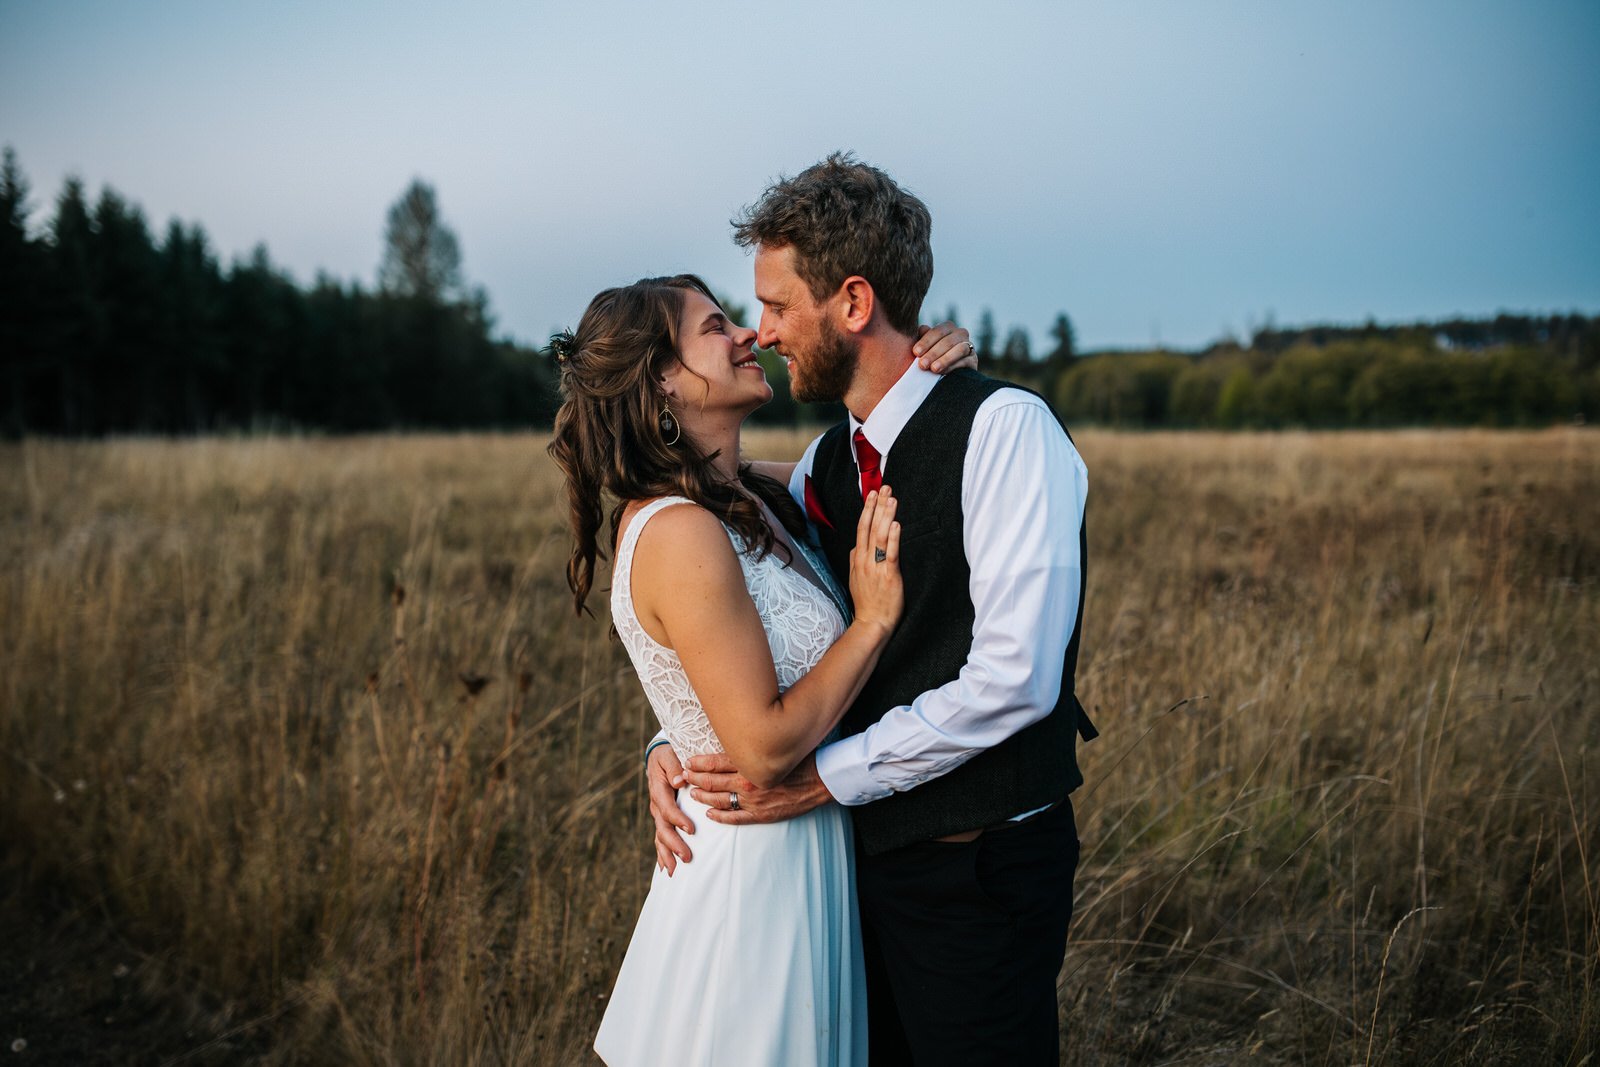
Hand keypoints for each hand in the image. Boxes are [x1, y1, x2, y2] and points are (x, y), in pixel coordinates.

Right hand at [647, 743, 694, 873]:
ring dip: (666, 854)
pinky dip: (662, 854)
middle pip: (663, 828)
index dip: (678, 819)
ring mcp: (658, 813)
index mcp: (659, 789)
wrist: (658, 755)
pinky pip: (660, 838)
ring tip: (674, 872)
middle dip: (674, 844)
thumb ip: (674, 766)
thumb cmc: (668, 753)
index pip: (667, 808)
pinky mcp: (662, 818)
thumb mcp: (669, 754)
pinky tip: (666, 869)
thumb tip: (680, 780)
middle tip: (687, 857)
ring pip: (660, 837)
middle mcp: (656, 804)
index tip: (691, 829)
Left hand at [684, 752, 833, 824]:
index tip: (688, 761)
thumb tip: (736, 737)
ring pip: (720, 800)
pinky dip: (720, 817)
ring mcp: (753, 801)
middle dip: (695, 779)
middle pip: (713, 782)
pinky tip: (710, 814)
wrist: (821, 779)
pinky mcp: (761, 815)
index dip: (699, 763)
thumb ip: (754, 745)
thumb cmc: (799, 758)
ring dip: (703, 798)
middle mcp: (748, 782)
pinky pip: (735, 819)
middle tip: (684, 776)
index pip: (716, 763)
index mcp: (750, 763)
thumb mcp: (774, 746)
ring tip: (692, 794)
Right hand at [847, 487, 901, 635]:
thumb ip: (857, 560)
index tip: (872, 495)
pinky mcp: (888, 575)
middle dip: (876, 506)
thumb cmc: (867, 603)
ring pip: (879, 536)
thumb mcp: (855, 578)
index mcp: (858, 559)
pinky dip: (892, 538)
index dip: (867, 510)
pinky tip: (895, 524)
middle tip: (884, 488)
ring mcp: (875, 567)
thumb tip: (857, 546)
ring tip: (892, 499)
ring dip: (885, 516)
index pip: (861, 528)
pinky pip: (890, 553)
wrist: (871, 623)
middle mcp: (864, 560)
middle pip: (869, 527)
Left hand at [914, 322, 976, 372]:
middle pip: (948, 341)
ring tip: (933, 369)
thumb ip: (922, 337)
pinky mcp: (973, 360)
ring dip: (945, 359)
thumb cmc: (930, 358)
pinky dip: (954, 366)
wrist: (944, 376)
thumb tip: (922, 329)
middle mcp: (960, 333)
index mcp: (947, 327)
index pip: (937, 331)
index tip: (916, 352)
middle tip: (922, 364)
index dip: (926, 341)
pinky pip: (966, 361)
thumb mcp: (924, 348)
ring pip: (959, 349)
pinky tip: (943, 372)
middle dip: (933, 353)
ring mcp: (969, 346)